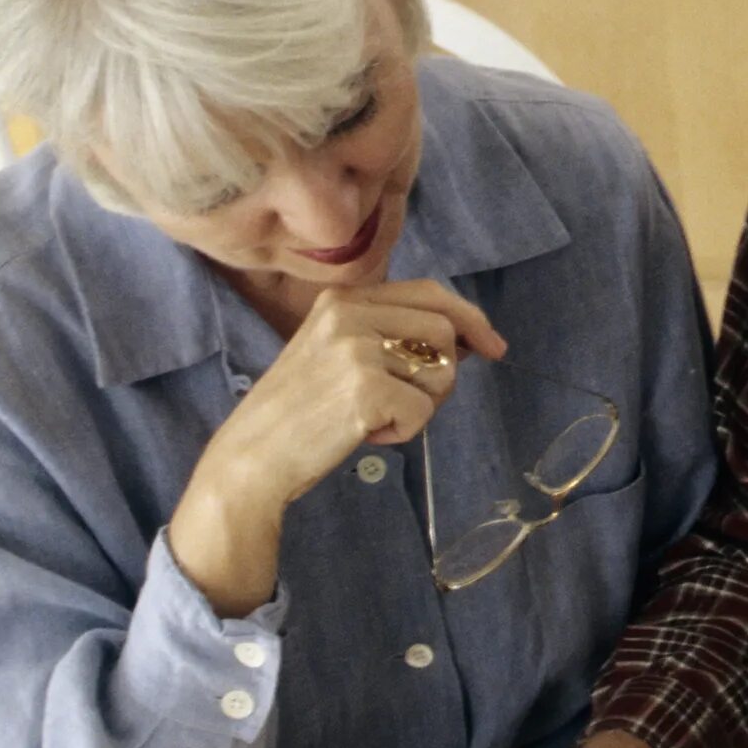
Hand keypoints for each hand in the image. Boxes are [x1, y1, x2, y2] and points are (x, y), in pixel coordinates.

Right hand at [172, 280, 504, 613]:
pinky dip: (403, 432)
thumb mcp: (338, 352)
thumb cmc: (301, 412)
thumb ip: (392, 334)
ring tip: (375, 418)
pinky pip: (422, 412)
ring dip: (421, 406)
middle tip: (410, 404)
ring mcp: (356, 350)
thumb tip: (470, 338)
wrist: (253, 455)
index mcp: (344, 300)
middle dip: (444, 374)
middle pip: (445, 332)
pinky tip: (365, 434)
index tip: (494, 348)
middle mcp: (350, 315)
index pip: (429, 292)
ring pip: (440, 373)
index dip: (470, 318)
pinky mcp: (365, 389)